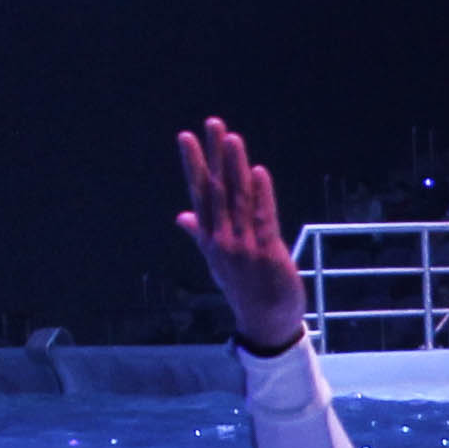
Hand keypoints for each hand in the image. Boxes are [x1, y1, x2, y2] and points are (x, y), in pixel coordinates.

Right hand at [176, 118, 304, 353]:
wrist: (265, 323)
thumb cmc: (244, 289)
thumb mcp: (217, 261)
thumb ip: (200, 234)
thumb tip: (181, 215)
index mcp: (210, 237)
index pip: (199, 193)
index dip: (194, 163)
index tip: (186, 137)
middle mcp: (222, 238)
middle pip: (216, 189)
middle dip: (213, 155)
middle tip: (211, 123)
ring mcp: (243, 245)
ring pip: (238, 199)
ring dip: (236, 167)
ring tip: (232, 138)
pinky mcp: (267, 253)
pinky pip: (262, 219)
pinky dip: (261, 195)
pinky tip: (258, 172)